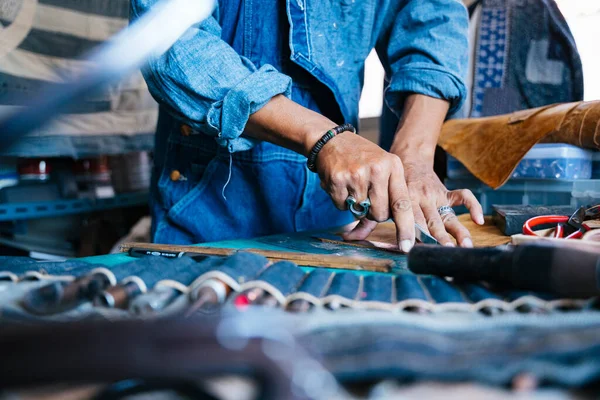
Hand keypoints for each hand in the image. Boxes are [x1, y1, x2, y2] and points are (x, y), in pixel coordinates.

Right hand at [315, 131, 415, 251]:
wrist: (332, 141)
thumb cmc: (362, 158)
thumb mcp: (382, 168)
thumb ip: (390, 196)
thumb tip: (397, 232)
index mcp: (393, 166)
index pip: (402, 204)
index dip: (406, 228)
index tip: (407, 247)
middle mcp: (377, 169)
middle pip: (380, 214)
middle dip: (373, 212)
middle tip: (367, 195)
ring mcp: (356, 174)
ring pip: (360, 212)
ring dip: (355, 205)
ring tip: (353, 186)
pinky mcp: (338, 179)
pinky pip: (341, 207)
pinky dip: (340, 200)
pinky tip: (341, 184)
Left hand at [343, 159, 483, 247]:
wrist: (406, 157)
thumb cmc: (387, 183)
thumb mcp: (376, 198)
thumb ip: (364, 221)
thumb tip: (346, 238)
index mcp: (402, 200)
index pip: (406, 219)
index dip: (409, 234)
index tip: (411, 249)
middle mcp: (420, 198)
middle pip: (431, 221)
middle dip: (439, 237)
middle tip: (446, 252)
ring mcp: (435, 195)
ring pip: (448, 215)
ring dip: (458, 231)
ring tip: (465, 246)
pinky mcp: (445, 192)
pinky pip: (462, 196)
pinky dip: (472, 206)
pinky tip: (480, 221)